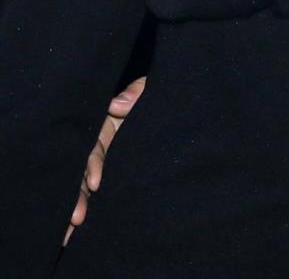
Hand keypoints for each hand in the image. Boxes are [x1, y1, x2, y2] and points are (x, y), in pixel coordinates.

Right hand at [64, 75, 145, 245]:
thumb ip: (134, 94)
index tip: (96, 184)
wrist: (178, 116)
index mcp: (106, 127)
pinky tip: (76, 232)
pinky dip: (87, 210)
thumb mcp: (147, 94)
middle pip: (82, 173)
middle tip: (77, 218)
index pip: (93, 148)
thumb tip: (115, 106)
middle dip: (77, 195)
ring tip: (74, 228)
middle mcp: (101, 148)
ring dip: (78, 206)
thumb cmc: (156, 102)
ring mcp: (106, 164)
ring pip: (84, 187)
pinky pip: (96, 195)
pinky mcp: (113, 178)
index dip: (92, 165)